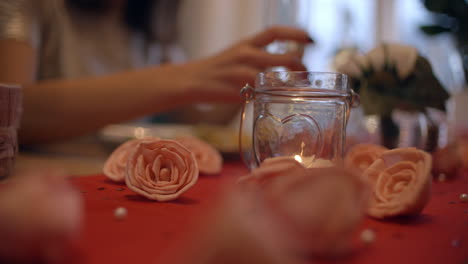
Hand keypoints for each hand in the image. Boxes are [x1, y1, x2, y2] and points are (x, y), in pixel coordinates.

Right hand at [173, 26, 312, 102]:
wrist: (187, 80)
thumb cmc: (215, 71)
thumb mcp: (236, 57)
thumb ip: (257, 63)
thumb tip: (282, 74)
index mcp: (245, 44)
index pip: (274, 32)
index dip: (295, 34)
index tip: (312, 39)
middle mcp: (244, 55)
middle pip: (282, 58)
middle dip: (299, 68)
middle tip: (307, 76)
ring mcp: (239, 73)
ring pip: (272, 78)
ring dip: (288, 86)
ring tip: (296, 92)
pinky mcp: (234, 91)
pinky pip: (258, 95)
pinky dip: (269, 98)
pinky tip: (274, 103)